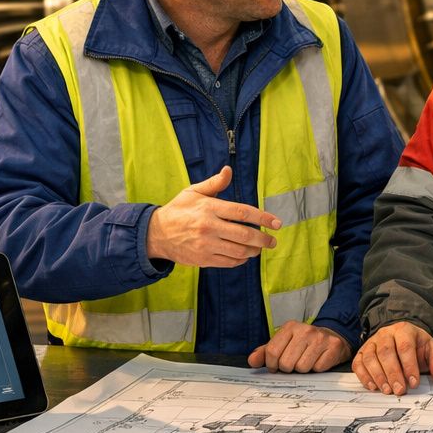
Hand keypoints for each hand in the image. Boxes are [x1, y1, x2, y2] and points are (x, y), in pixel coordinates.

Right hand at [145, 166, 281, 267]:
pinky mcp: (203, 259)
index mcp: (209, 208)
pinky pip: (228, 262)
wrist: (156, 234)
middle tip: (272, 240)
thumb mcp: (193, 192)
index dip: (263, 218)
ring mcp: (206, 245)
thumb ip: (214, 183)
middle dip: (263, 239)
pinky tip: (244, 255)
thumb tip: (229, 170)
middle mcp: (208, 227)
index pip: (242, 212)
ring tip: (259, 248)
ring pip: (238, 251)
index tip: (277, 223)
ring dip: (253, 250)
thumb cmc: (178, 210)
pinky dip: (240, 260)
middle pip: (244, 234)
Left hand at [248, 321, 351, 372]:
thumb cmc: (303, 344)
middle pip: (286, 363)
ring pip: (302, 368)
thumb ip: (265, 352)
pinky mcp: (333, 347)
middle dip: (288, 368)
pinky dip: (317, 369)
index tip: (276, 366)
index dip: (272, 365)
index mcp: (290, 327)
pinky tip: (318, 360)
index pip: (272, 352)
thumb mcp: (283, 344)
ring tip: (307, 361)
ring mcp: (320, 338)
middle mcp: (305, 330)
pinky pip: (318, 369)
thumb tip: (252, 361)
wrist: (331, 338)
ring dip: (303, 369)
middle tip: (294, 363)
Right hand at [352, 321, 432, 395]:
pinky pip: (358, 363)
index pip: (405, 347)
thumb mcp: (432, 349)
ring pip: (370, 357)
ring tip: (387, 390)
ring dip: (378, 376)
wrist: (402, 338)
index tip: (414, 383)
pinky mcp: (362, 352)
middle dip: (393, 373)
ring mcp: (372, 342)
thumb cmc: (416, 346)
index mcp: (404, 330)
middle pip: (386, 352)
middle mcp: (385, 334)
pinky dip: (363, 376)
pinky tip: (373, 386)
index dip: (409, 366)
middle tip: (400, 390)